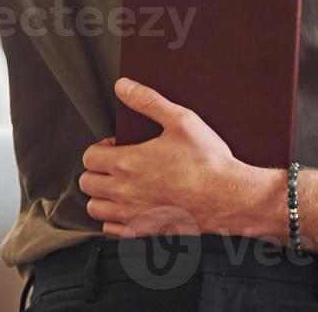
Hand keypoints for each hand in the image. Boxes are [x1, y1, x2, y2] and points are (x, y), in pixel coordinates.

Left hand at [80, 78, 261, 237]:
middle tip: (116, 165)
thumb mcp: (181, 120)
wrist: (230, 197)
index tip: (116, 146)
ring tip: (119, 186)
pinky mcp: (146, 231)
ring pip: (95, 209)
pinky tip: (129, 208)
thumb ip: (148, 101)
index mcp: (128, 163)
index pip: (88, 158)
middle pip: (87, 184)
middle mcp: (125, 191)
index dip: (99, 148)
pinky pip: (113, 231)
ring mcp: (134, 214)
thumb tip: (123, 86)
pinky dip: (114, 220)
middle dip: (96, 171)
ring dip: (101, 196)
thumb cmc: (208, 161)